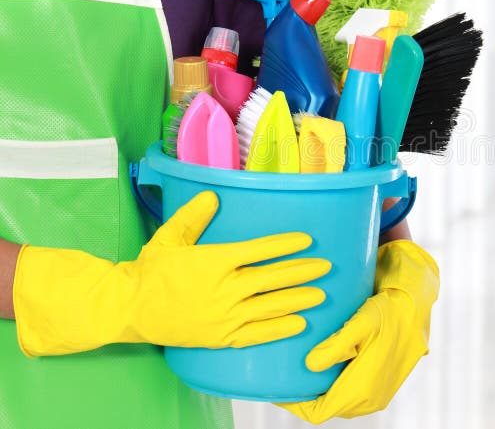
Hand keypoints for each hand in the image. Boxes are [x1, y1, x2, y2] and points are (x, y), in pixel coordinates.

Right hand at [13, 191, 330, 355]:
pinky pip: (257, 334)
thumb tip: (213, 195)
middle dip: (302, 271)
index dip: (284, 245)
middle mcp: (224, 289)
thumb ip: (193, 216)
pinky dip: (279, 328)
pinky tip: (299, 323)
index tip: (306, 240)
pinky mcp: (221, 337)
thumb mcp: (169, 238)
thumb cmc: (151, 270)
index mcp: (215, 262)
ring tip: (321, 294)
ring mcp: (224, 316)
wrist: (131, 308)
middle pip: (271, 278)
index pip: (259, 250)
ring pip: (270, 306)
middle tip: (325, 267)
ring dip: (298, 299)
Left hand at [279, 240, 438, 423]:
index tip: (273, 386)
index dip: (293, 403)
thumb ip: (338, 345)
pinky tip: (318, 361)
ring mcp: (376, 392)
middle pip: (325, 407)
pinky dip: (331, 381)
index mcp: (365, 389)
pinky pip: (347, 390)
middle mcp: (370, 398)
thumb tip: (310, 366)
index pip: (318, 411)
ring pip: (336, 399)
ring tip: (294, 365)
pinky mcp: (379, 382)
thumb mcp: (364, 321)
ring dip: (316, 387)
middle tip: (279, 371)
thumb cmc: (392, 308)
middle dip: (302, 394)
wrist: (419, 302)